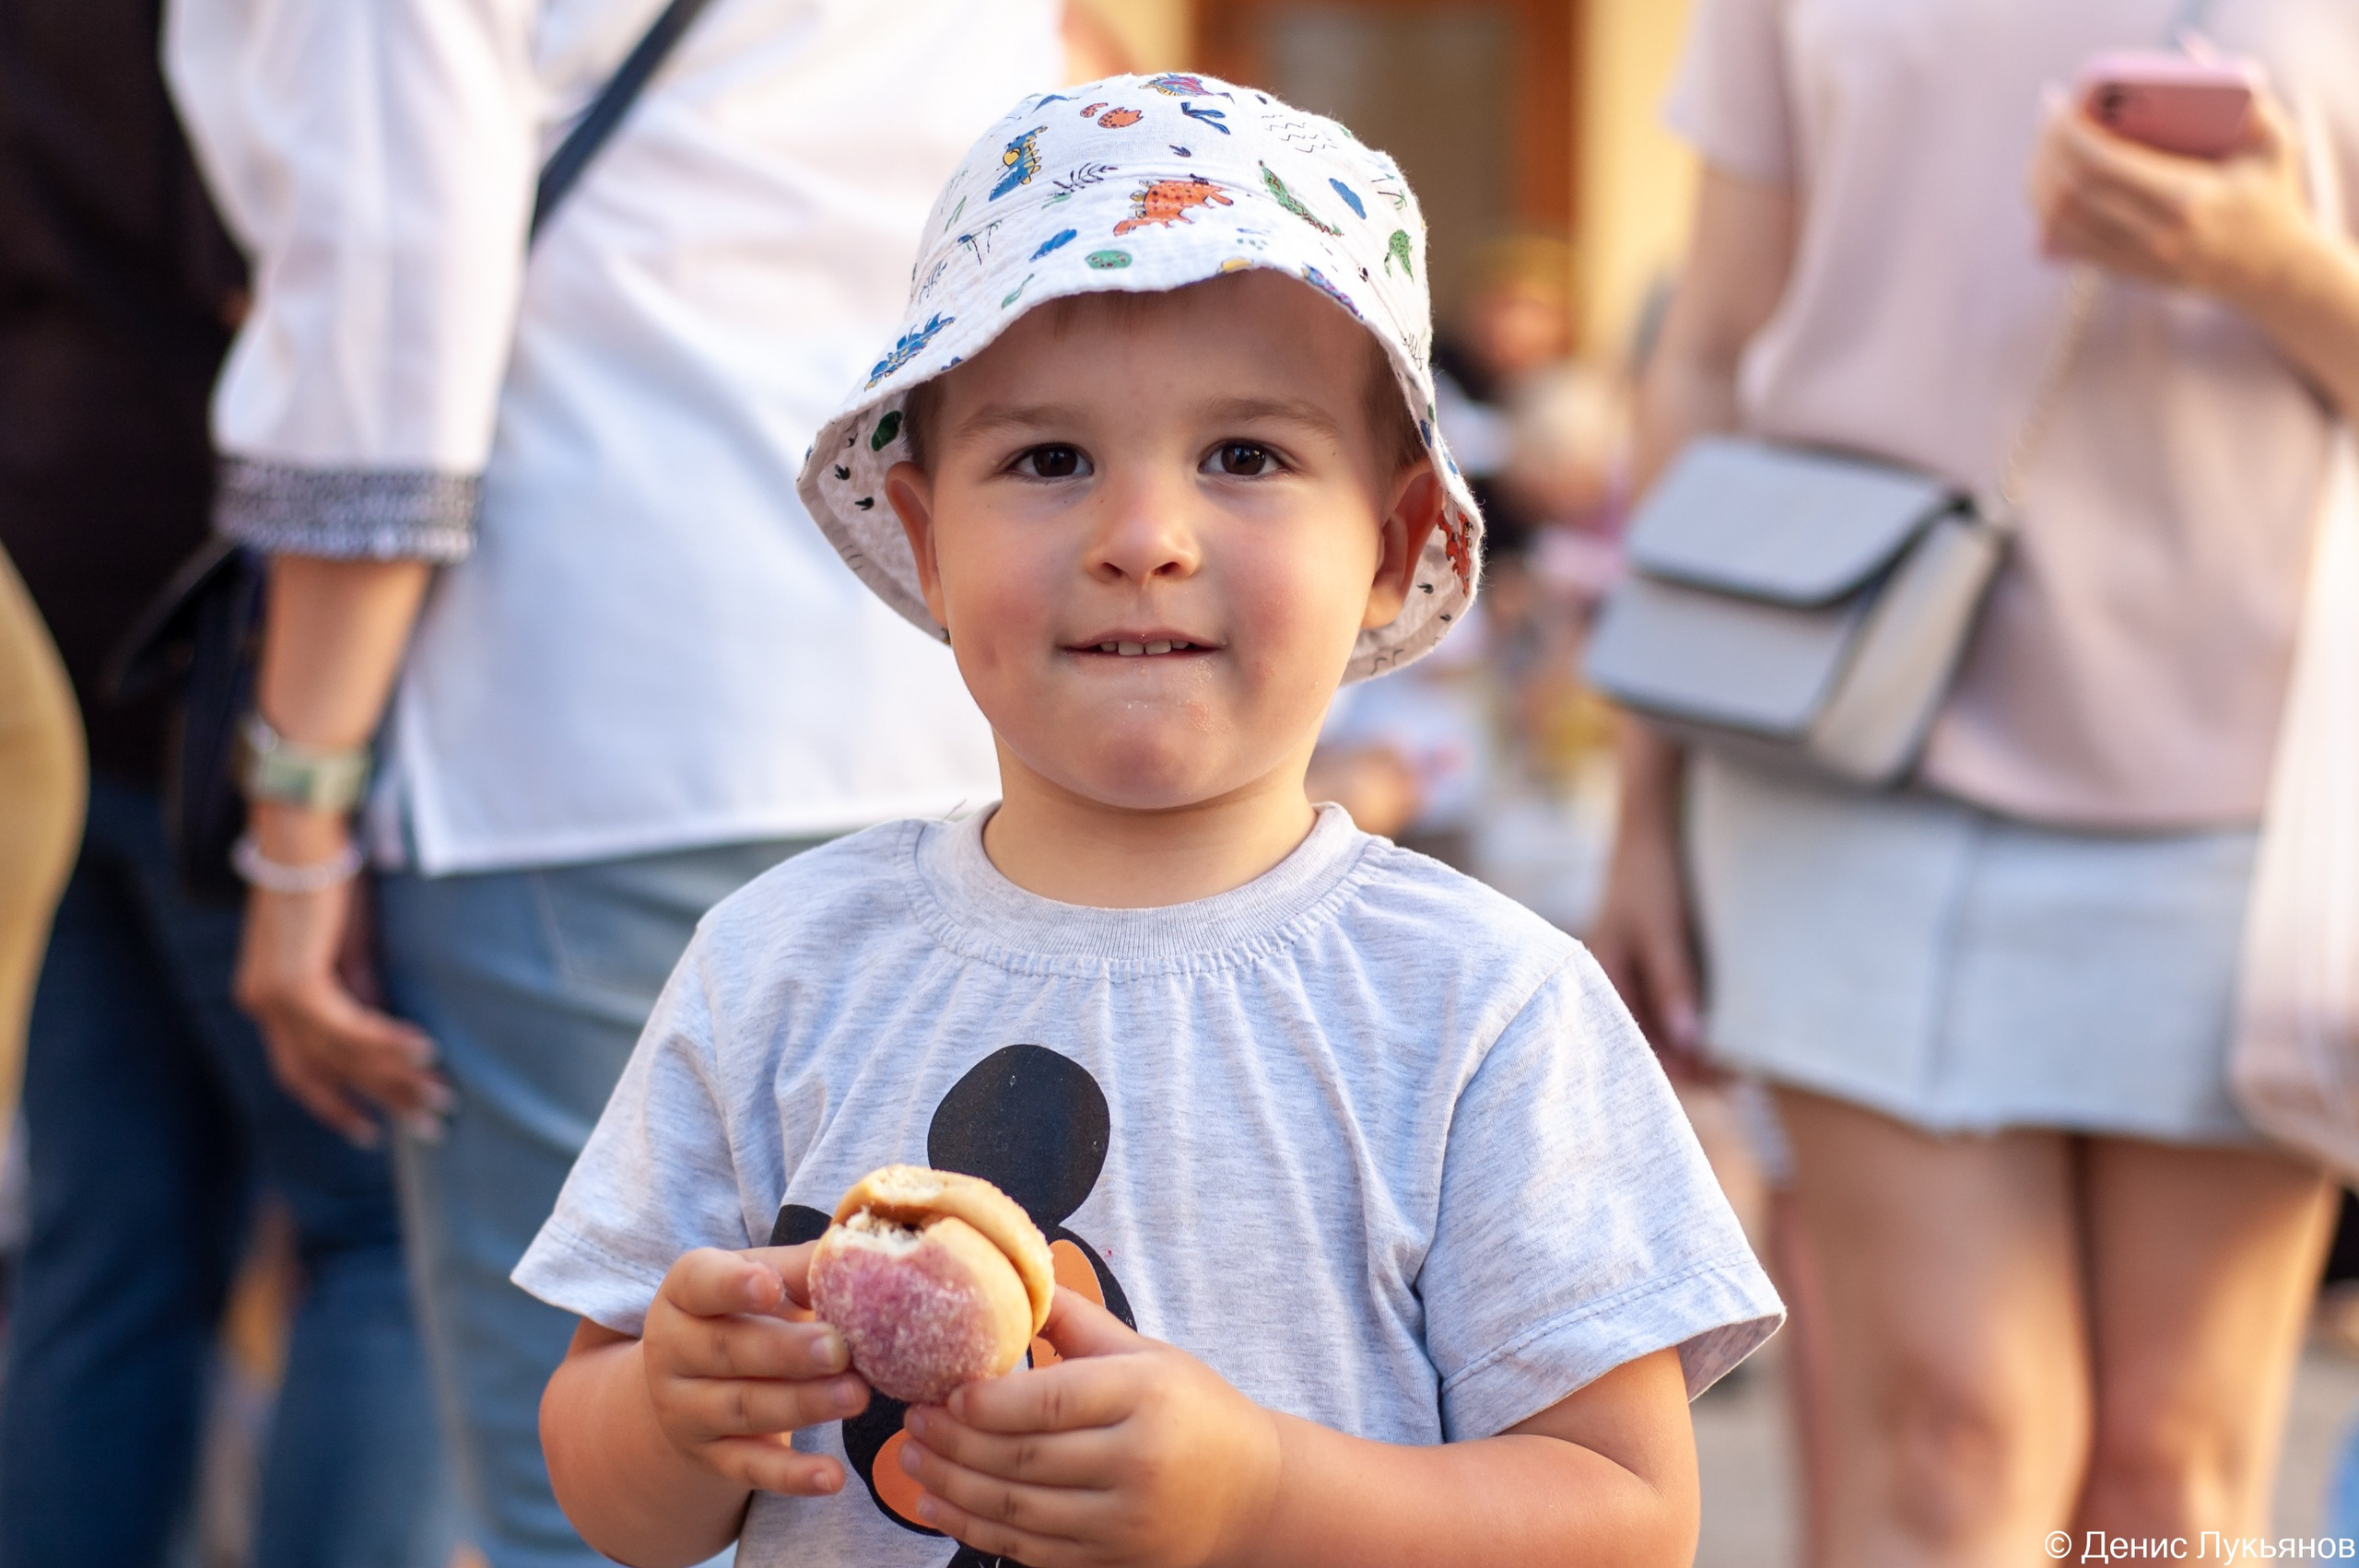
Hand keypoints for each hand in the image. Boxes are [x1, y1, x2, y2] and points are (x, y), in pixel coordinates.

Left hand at [234, 806, 447, 1143]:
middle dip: (380, 1101)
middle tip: (425, 1126)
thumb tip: (379, 1027)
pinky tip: (424, 1051)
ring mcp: (274, 996)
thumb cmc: (328, 879)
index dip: (335, 1104)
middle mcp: (263, 1004)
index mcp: (269, 998)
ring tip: (438, 1097)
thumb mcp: (347, 946)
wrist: (302, 836)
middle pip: (326, 1070)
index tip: (368, 1132)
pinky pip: (347, 1027)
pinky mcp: (295, 981)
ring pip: (339, 1055)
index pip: (302, 1070)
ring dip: (393, 1077)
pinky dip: (386, 1040)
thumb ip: (356, 989)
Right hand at [641, 1244, 870, 1496]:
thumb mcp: (763, 1278)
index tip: (770, 1285)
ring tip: (856, 1396)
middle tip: (840, 1349)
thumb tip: (856, 1254)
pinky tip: (832, 1477)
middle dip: (787, 1352)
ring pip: (743, 1409)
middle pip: (727, 1350)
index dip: (733, 1285)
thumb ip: (801, 1268)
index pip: (699, 1283)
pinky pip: (750, 1469)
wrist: (693, 1381)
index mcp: (684, 1293)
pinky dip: (792, 1477)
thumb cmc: (746, 1312)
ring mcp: (686, 1409)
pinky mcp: (709, 1457)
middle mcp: (672, 1351)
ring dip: (802, 1405)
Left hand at [896, 1291, 1281, 1567]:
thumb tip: (1010, 1275)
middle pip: (1024, 1458)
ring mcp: (1124, 1520)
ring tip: (911, 1458)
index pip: (1049, 1400)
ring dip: (952, 1487)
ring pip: (1017, 1510)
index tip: (941, 1390)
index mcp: (1143, 1395)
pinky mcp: (1111, 1560)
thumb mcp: (1144, 1352)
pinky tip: (938, 1506)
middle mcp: (1136, 1461)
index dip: (985, 1401)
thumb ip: (1074, 1320)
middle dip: (954, 1442)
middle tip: (912, 1420)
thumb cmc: (1191, 1408)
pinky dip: (975, 1530)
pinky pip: (1028, 1551)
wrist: (1252, 1492)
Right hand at [1586, 726, 1712, 1078]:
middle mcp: (1613, 987)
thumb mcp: (1663, 930)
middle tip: (1744, 1078)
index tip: (1723, 1081)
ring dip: (1699, 1048)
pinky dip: (1701, 1024)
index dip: (1676, 1069)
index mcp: (1600, 982)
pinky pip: (1675, 1009)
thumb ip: (1673, 984)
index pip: (1632, 1047)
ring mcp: (1634, 979)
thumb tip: (1691, 1044)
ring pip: (1665, 1030)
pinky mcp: (1654, 968)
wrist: (1654, 826)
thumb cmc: (1652, 875)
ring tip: (1746, 1061)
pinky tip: (1734, 1031)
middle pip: (1650, 1044)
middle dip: (1693, 1064)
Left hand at [2030, 83, 2317, 307]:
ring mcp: (2135, 259)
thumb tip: (2188, 50)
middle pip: (2071, 191)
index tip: (2059, 107)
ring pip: (2059, 222)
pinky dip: (2046, 212)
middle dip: (2047, 152)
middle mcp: (2154, 234)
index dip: (2069, 134)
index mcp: (2186, 199)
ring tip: (2043, 148)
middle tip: (2048, 120)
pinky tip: (2047, 183)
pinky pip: (2065, 243)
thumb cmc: (2271, 196)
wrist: (2270, 271)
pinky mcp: (2123, 272)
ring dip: (2038, 182)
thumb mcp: (2275, 142)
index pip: (2103, 165)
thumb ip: (2246, 95)